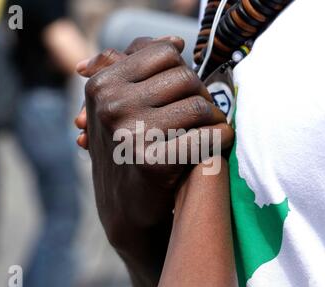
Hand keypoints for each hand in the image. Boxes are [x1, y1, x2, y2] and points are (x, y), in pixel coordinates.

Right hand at [76, 37, 233, 286]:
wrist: (125, 206)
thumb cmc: (130, 149)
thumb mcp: (120, 105)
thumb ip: (141, 68)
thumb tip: (176, 41)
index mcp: (103, 84)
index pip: (165, 53)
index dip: (184, 71)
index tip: (186, 91)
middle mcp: (111, 104)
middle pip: (185, 78)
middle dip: (201, 95)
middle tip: (204, 115)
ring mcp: (129, 133)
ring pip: (200, 105)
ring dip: (214, 119)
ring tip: (211, 130)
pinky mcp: (152, 162)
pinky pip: (209, 137)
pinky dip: (221, 140)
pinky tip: (216, 145)